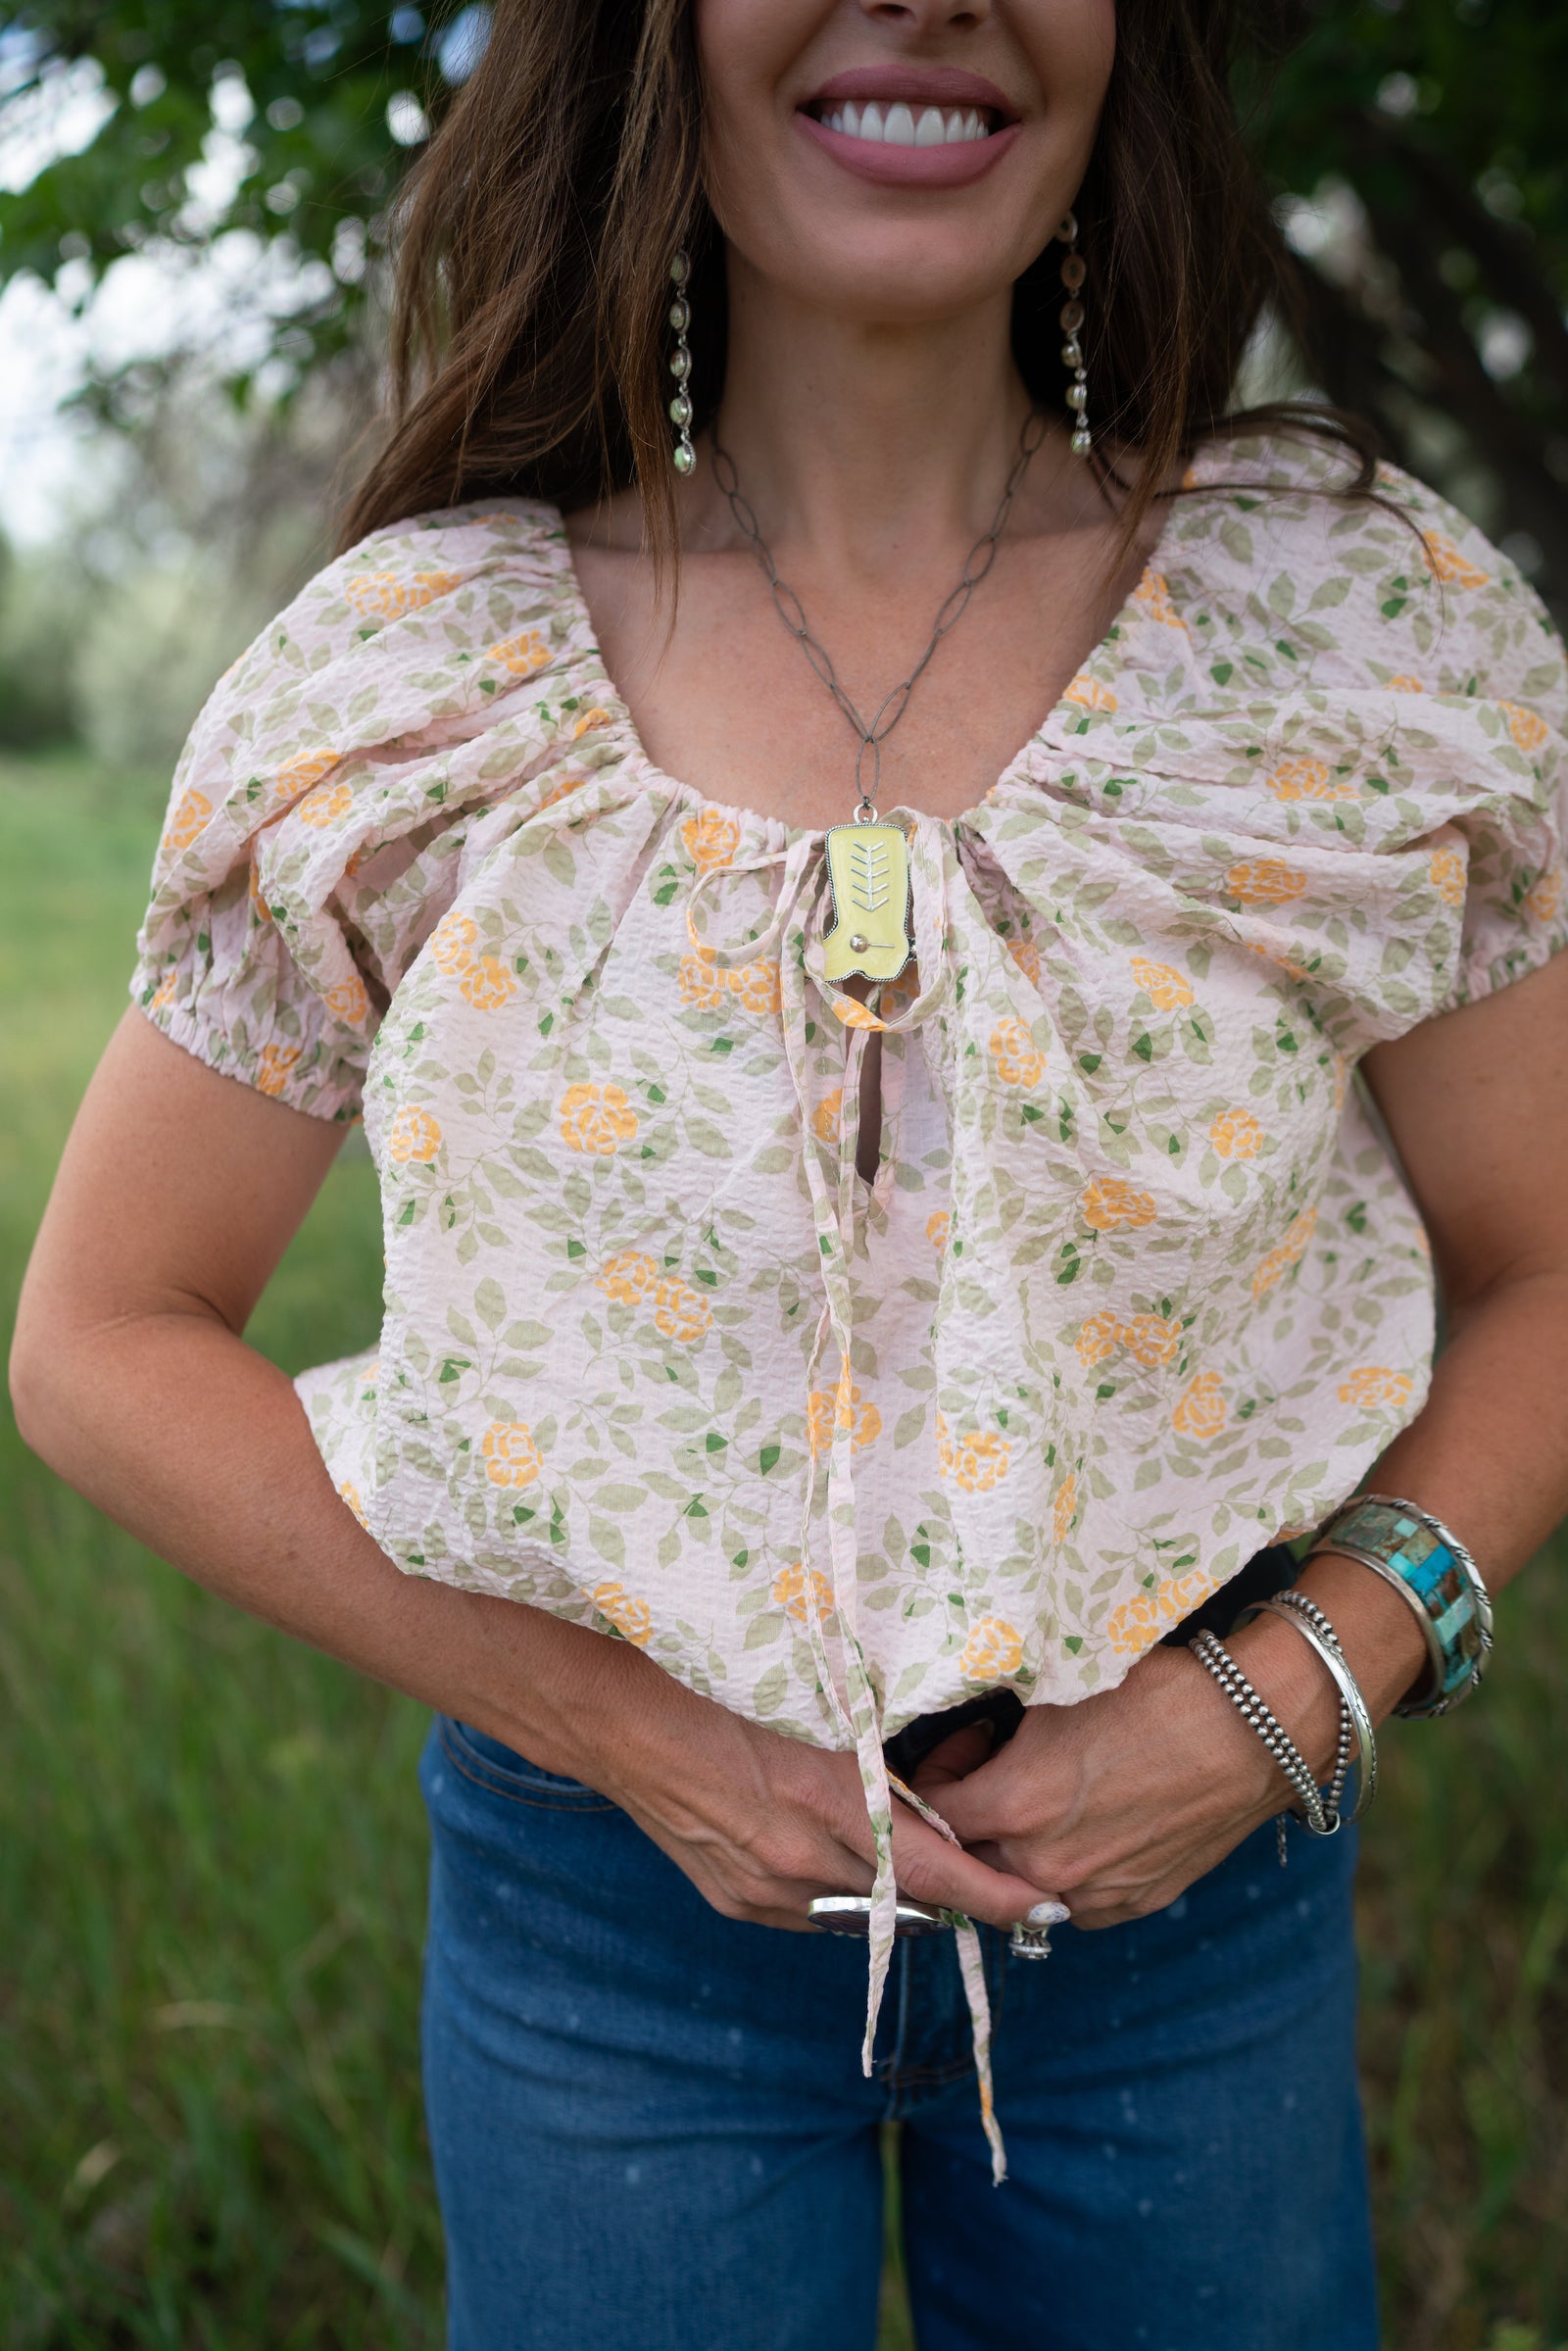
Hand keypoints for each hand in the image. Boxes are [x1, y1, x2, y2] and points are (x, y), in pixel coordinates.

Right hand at [545, 1630, 1058, 1934]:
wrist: (615, 1722)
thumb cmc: (712, 1687)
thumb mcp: (806, 1710)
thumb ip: (865, 1756)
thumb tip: (919, 1781)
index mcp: (822, 1802)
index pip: (930, 1867)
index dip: (990, 1894)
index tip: (1043, 1908)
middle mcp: (797, 1862)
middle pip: (900, 1901)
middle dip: (944, 1893)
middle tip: (988, 1876)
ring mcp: (761, 1890)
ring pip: (856, 1909)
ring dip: (886, 1890)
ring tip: (905, 1856)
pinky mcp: (733, 1901)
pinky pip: (808, 1911)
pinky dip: (833, 1888)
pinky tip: (829, 1853)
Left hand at [913, 1642, 1288, 1930]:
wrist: (1250, 1728)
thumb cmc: (1154, 1695)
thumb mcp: (1055, 1692)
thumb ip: (998, 1732)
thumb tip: (967, 1736)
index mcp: (1016, 1807)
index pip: (931, 1817)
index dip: (933, 1778)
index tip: (964, 1747)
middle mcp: (1046, 1866)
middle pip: (970, 1855)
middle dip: (969, 1814)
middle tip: (994, 1766)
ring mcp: (1092, 1895)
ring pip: (1020, 1882)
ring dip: (1015, 1846)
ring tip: (1043, 1795)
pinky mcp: (1133, 1904)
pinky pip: (1072, 1898)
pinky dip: (1064, 1867)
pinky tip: (1087, 1820)